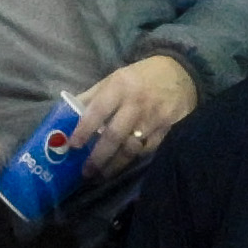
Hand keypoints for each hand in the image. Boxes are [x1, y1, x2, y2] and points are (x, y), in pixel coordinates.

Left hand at [67, 53, 199, 176]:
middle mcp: (136, 103)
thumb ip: (92, 97)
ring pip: (131, 148)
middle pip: (114, 136)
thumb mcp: (114, 78)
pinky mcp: (168, 128)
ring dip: (115, 165)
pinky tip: (123, 164)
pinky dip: (134, 158)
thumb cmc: (140, 77)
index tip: (73, 146)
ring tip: (102, 175)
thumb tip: (66, 116)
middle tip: (86, 172)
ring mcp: (154, 117)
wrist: (181, 72)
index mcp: (119, 86)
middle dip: (98, 157)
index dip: (84, 130)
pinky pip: (147, 149)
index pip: (97, 111)